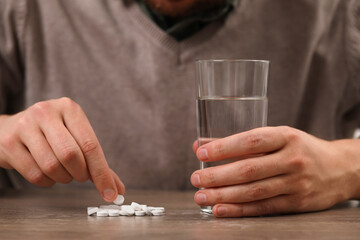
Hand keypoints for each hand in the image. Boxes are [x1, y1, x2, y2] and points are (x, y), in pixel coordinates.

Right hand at [0, 97, 124, 200]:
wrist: (11, 128)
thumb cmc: (52, 134)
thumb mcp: (76, 137)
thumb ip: (98, 162)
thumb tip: (117, 188)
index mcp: (69, 108)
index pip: (90, 144)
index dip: (102, 173)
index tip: (110, 193)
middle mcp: (46, 112)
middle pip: (71, 155)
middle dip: (80, 174)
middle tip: (80, 176)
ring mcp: (25, 125)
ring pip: (52, 166)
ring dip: (63, 178)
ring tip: (63, 172)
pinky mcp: (9, 143)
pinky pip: (35, 174)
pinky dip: (46, 182)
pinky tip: (47, 173)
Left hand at [191, 126, 359, 216]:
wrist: (341, 168)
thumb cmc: (300, 149)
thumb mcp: (277, 137)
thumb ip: (241, 142)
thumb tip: (202, 145)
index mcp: (286, 137)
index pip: (251, 141)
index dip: (224, 148)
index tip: (201, 153)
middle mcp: (292, 159)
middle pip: (249, 170)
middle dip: (218, 176)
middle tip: (195, 178)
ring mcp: (296, 183)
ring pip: (254, 191)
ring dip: (223, 195)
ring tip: (201, 196)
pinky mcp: (297, 203)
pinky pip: (264, 208)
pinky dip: (240, 210)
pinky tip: (220, 209)